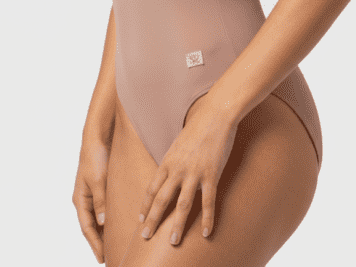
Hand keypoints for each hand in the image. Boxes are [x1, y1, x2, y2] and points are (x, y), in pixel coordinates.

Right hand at [73, 139, 110, 263]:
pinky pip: (104, 210)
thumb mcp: (98, 180)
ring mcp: (92, 195)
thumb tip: (102, 222)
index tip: (102, 258)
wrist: (97, 138)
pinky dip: (109, 220)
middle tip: (109, 258)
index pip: (87, 228)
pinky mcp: (101, 190)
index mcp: (80, 200)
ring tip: (114, 247)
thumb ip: (100, 201)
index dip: (94, 244)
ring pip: (98, 220)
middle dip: (99, 243)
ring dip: (104, 233)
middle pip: (91, 227)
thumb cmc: (95, 157)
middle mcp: (85, 200)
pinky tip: (117, 226)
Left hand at [138, 92, 238, 244]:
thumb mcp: (179, 143)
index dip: (145, 206)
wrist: (215, 114)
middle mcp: (177, 169)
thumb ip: (174, 160)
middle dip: (152, 220)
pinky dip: (208, 219)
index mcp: (167, 161)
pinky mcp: (212, 174)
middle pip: (161, 200)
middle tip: (145, 236)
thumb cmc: (198, 126)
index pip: (151, 188)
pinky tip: (207, 232)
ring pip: (182, 205)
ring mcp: (194, 173)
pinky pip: (208, 201)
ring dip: (177, 225)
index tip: (141, 220)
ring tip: (173, 241)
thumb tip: (171, 172)